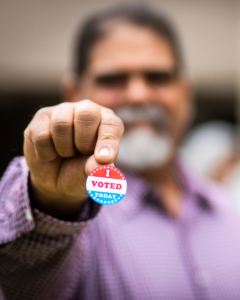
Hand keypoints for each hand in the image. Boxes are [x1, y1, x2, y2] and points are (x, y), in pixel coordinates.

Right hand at [24, 100, 123, 218]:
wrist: (53, 179)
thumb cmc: (79, 171)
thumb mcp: (91, 174)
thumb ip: (98, 168)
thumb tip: (104, 163)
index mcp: (106, 122)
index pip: (112, 124)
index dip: (108, 142)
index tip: (104, 159)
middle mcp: (86, 110)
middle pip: (87, 114)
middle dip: (83, 141)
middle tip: (81, 152)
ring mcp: (63, 111)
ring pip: (61, 124)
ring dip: (64, 148)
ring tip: (66, 153)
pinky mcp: (41, 117)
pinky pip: (42, 135)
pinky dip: (47, 153)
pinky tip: (50, 153)